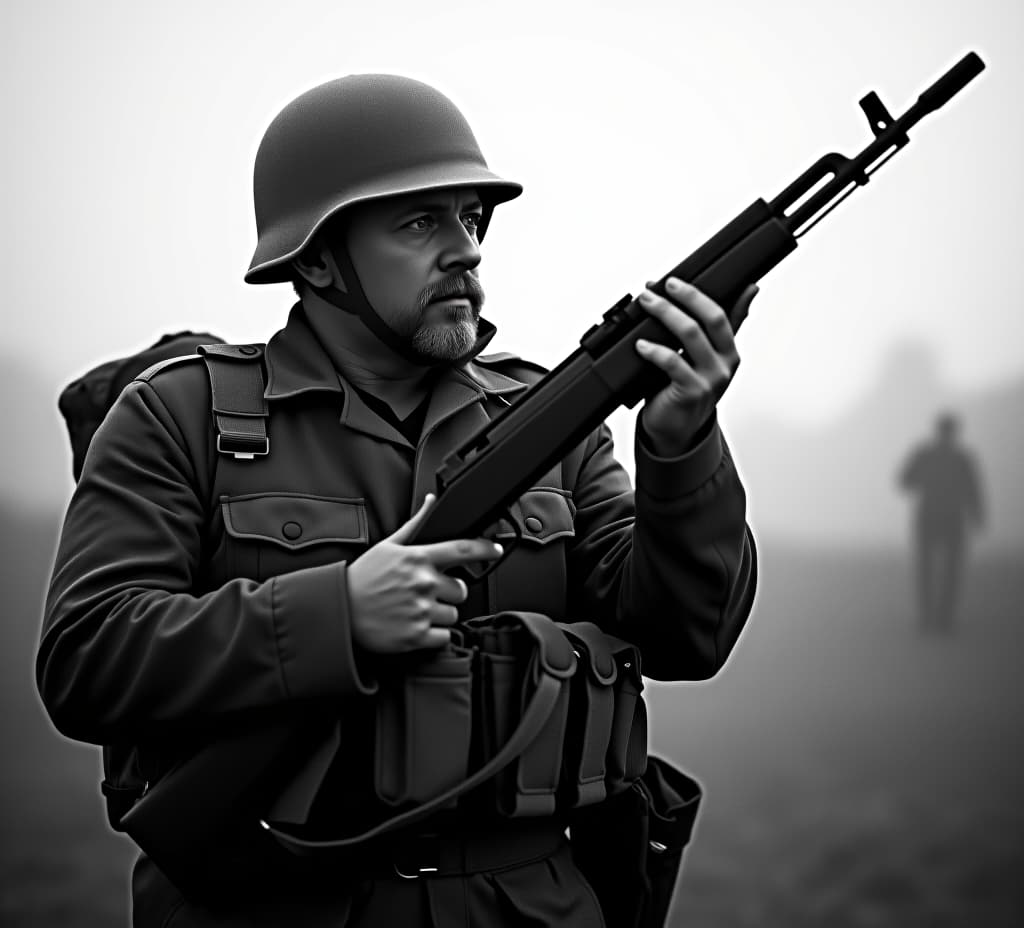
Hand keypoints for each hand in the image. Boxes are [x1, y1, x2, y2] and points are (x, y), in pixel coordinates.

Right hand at [347, 494, 502, 653]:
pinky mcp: (416, 635)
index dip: (484, 549)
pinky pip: (443, 636)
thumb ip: (416, 524)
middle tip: (425, 593)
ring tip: (415, 609)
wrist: (340, 610)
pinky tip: (414, 624)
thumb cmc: (363, 577)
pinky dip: (433, 634)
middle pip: (461, 589)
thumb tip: (431, 502)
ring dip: (439, 614)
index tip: (495, 550)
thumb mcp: (388, 545)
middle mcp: (422, 583)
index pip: (462, 549)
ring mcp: (420, 610)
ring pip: (453, 614)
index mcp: (418, 559)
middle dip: (448, 592)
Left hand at [634, 277, 758, 455]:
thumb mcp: (708, 358)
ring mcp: (711, 378)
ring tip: (647, 303)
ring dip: (666, 314)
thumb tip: (750, 290)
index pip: (723, 312)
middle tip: (661, 285)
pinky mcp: (692, 391)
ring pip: (690, 335)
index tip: (676, 279)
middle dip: (685, 297)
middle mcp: (725, 364)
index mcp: (729, 352)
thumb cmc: (687, 391)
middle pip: (711, 318)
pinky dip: (654, 350)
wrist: (676, 431)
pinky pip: (673, 362)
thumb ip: (725, 327)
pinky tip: (640, 344)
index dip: (698, 294)